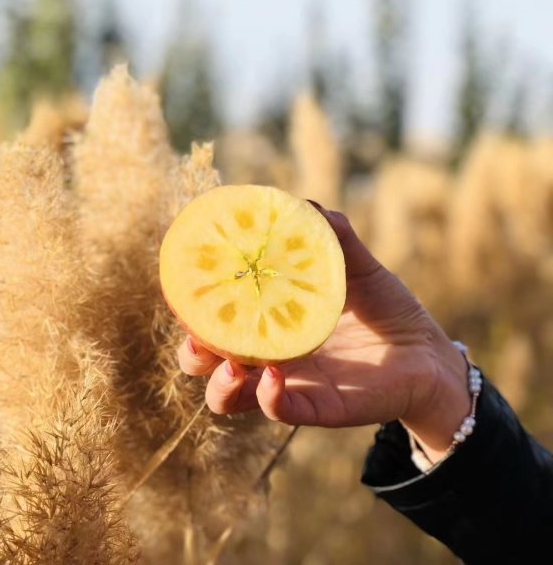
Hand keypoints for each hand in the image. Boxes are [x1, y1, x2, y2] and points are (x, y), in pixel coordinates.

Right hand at [177, 203, 470, 462]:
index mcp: (269, 323)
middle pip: (207, 364)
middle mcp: (268, 358)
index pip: (216, 321)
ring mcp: (289, 386)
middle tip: (199, 331)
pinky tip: (275, 376)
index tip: (187, 285)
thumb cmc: (387, 310)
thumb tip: (306, 204)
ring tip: (232, 363)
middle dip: (193, 352)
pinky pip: (278, 411)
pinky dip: (268, 398)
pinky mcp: (317, 409)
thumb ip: (333, 238)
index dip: (194, 308)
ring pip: (227, 399)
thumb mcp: (359, 269)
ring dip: (219, 383)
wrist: (429, 355)